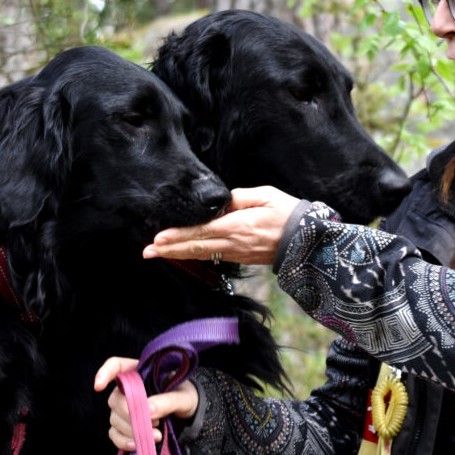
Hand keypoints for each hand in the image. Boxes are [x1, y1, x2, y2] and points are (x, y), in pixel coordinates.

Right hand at [94, 357, 199, 451]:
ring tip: (157, 433)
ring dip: (132, 429)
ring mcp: (126, 408)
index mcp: (141, 372)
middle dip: (130, 413)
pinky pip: (115, 434)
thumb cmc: (186, 397)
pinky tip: (138, 445)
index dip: (104, 373)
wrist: (190, 414)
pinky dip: (124, 441)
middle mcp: (129, 388)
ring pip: (114, 418)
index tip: (98, 386)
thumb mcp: (184, 396)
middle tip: (153, 421)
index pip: (117, 366)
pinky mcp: (127, 426)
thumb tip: (149, 410)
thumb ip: (168, 401)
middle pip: (115, 399)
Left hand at [143, 186, 299, 265]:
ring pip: (201, 255)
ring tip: (156, 254)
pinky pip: (212, 257)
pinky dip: (194, 255)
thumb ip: (238, 197)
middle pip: (196, 248)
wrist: (308, 241)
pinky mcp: (241, 258)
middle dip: (170, 249)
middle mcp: (234, 243)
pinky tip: (182, 254)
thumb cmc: (289, 214)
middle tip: (147, 251)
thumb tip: (217, 202)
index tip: (159, 238)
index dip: (179, 236)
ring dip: (177, 254)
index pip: (202, 232)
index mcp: (239, 226)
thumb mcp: (265, 196)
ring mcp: (237, 253)